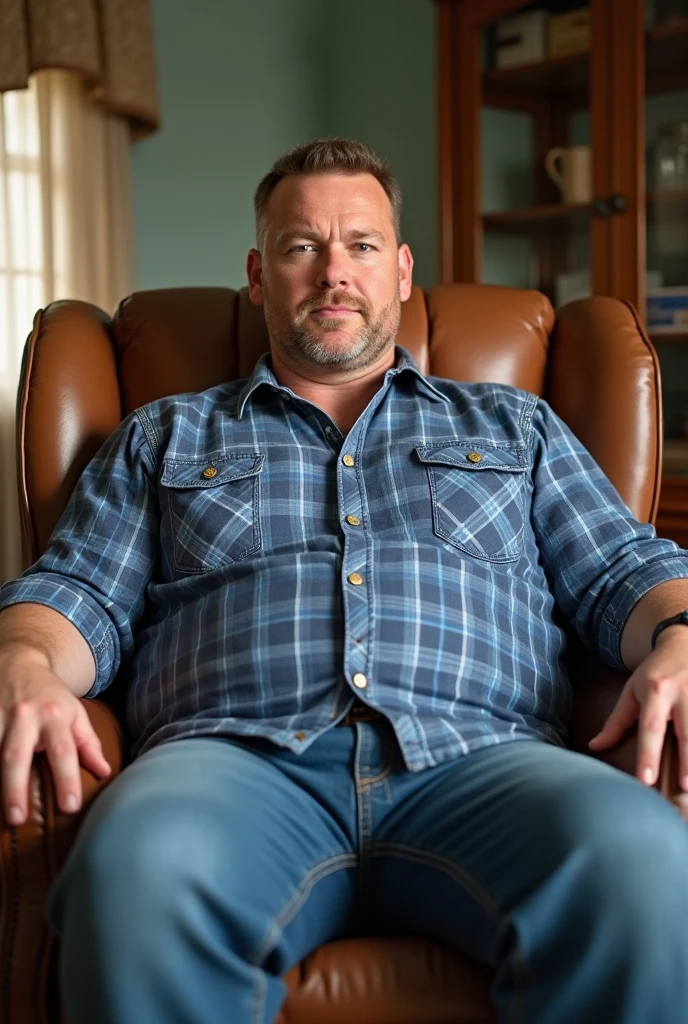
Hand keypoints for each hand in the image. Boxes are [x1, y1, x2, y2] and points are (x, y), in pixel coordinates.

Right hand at [0, 653, 110, 825]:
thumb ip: (88, 744)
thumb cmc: (50, 697)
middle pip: (17, 755)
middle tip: (17, 818)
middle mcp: (24, 716)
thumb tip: (105, 773)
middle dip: (15, 788)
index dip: (67, 779)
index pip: (64, 751)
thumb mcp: (75, 714)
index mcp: (54, 716)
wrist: (19, 662)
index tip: (70, 807)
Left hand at [588, 626, 687, 816]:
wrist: (682, 643)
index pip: (651, 727)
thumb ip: (616, 722)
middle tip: (685, 790)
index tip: (646, 781)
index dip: (648, 755)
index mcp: (656, 690)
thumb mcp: (631, 691)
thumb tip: (595, 747)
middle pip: (687, 733)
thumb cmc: (654, 674)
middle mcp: (682, 692)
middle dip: (687, 762)